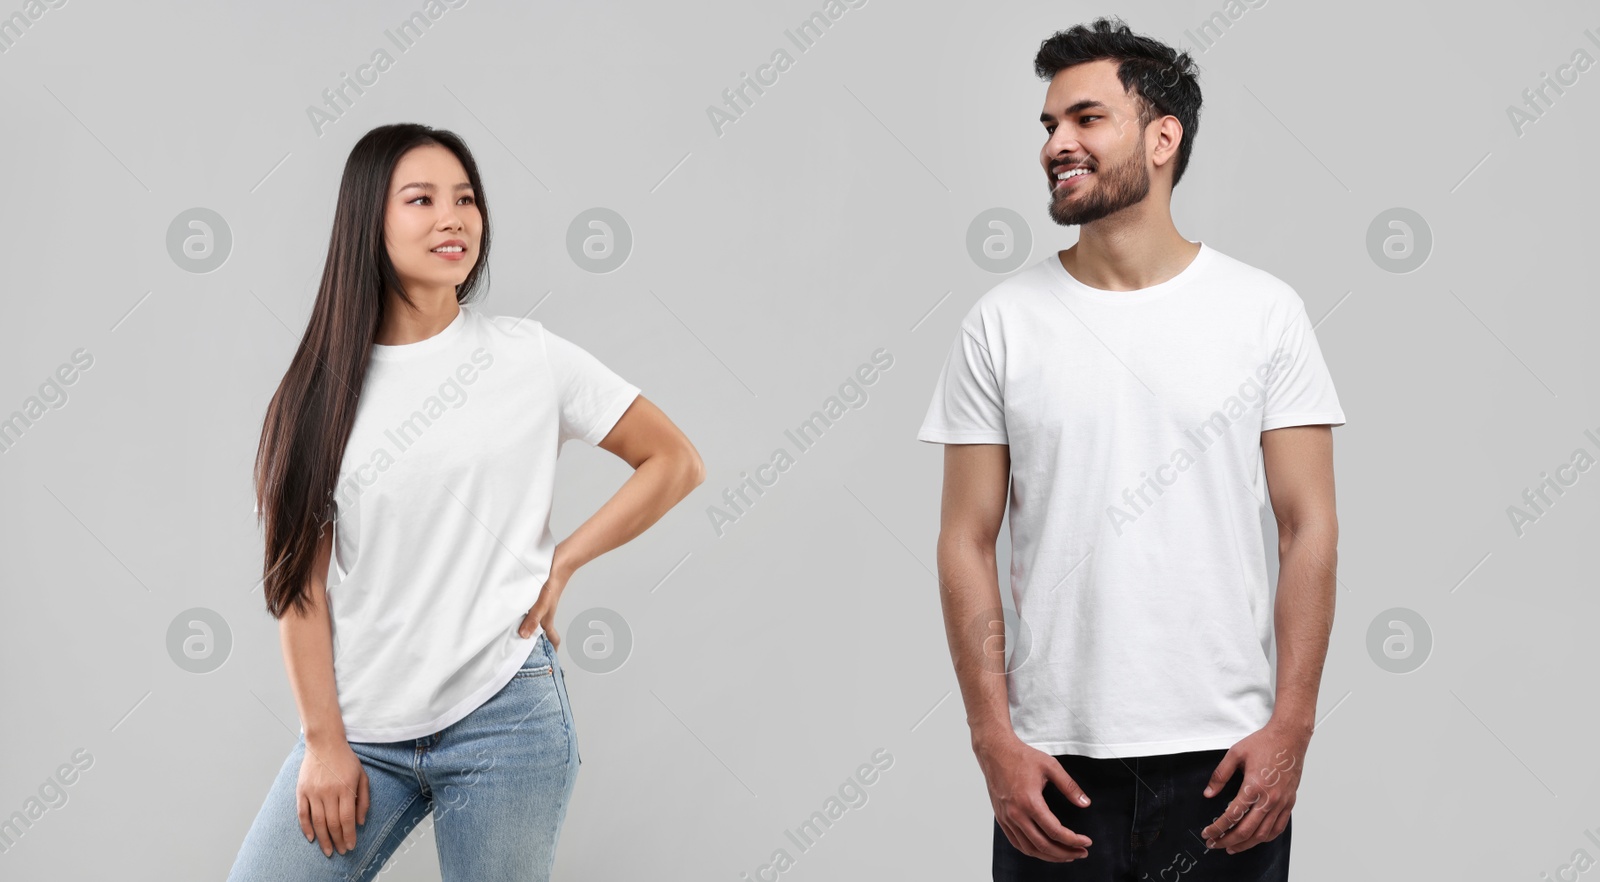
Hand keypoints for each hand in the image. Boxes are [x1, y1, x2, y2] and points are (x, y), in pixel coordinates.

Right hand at [295, 737, 368, 857]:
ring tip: (328, 850)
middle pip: (332, 823)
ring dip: (323, 839)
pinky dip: (306, 828)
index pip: (347, 818)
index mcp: (346, 788)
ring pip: (317, 822)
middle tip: (340, 851)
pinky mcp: (301, 790)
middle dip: (337, 840)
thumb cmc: (346, 760)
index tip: (351, 846)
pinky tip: (312, 838)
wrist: (325, 742)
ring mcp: (313, 791)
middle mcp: (329, 791)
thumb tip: (360, 822)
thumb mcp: (362, 776)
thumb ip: (363, 799)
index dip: (349, 835)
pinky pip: (302, 814)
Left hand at [517, 569, 570, 649]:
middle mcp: (544, 614)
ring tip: (514, 634)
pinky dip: (523, 615)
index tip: (548, 661)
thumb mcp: (541, 603)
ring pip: (534, 621)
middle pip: (542, 632)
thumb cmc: (554, 581)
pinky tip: (512, 611)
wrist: (559, 561)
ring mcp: (540, 605)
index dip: (552, 651)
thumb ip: (533, 619)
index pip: (553, 639)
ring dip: (527, 628)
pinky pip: (529, 610)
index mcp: (548, 619)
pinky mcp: (536, 597)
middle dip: (536, 643)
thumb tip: (524, 636)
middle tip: (524, 652)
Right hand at [975, 734, 1093, 861]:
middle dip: (1065, 853)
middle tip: (1081, 852)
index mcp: (1029, 802)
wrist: (995, 751)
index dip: (1073, 840)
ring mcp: (1006, 818)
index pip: (1055, 831)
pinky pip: (1017, 842)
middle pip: (1043, 845)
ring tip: (1066, 855)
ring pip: (1029, 849)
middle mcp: (1016, 814)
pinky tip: (1044, 850)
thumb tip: (1085, 803)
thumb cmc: (1021, 756)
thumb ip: (1069, 786)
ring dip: (1049, 856)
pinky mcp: (1001, 818)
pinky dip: (1032, 851)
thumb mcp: (1051, 766)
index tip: (1086, 841)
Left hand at [1199, 720, 1307, 853]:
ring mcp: (1281, 803)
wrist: (1290, 737)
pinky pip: (1278, 828)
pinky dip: (1265, 837)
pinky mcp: (1289, 803)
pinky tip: (1255, 839)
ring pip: (1263, 834)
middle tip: (1215, 844)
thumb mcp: (1235, 754)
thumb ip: (1220, 776)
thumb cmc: (1264, 743)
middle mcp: (1269, 799)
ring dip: (1246, 844)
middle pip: (1246, 830)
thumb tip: (1208, 794)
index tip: (1207, 833)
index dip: (1217, 828)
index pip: (1231, 816)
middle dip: (1228, 841)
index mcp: (1253, 786)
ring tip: (1232, 847)